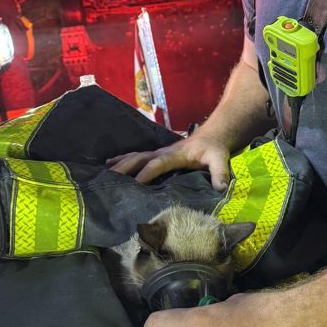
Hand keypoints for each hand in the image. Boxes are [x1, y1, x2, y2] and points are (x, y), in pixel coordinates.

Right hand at [107, 132, 231, 189]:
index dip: (147, 172)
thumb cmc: (214, 149)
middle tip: (110, 177)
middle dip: (125, 166)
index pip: (158, 163)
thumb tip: (221, 189)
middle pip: (140, 157)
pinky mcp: (157, 155)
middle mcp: (163, 152)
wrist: (211, 137)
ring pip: (136, 156)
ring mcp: (159, 153)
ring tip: (105, 172)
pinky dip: (122, 159)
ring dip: (121, 163)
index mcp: (175, 154)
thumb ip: (220, 174)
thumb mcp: (220, 160)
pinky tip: (109, 164)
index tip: (136, 183)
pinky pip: (137, 156)